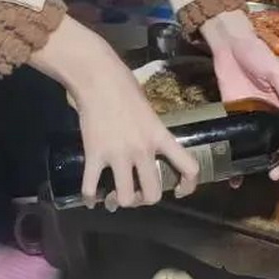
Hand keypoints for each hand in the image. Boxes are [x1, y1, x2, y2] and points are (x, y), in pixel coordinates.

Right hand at [31, 18, 198, 207]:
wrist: (97, 77)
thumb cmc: (124, 85)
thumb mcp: (149, 110)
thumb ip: (152, 132)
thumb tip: (148, 149)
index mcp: (160, 136)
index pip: (189, 167)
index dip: (189, 186)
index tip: (179, 190)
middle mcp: (142, 150)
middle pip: (152, 194)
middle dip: (145, 199)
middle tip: (137, 192)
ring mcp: (118, 154)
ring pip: (124, 198)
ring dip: (120, 200)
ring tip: (114, 194)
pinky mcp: (94, 155)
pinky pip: (90, 188)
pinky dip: (89, 198)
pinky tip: (90, 199)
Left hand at [200, 10, 278, 179]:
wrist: (229, 45)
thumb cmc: (257, 54)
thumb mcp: (276, 73)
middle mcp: (270, 116)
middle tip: (276, 174)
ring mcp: (250, 119)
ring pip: (259, 147)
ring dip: (258, 165)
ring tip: (254, 177)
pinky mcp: (232, 118)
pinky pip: (236, 141)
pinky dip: (236, 159)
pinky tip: (233, 175)